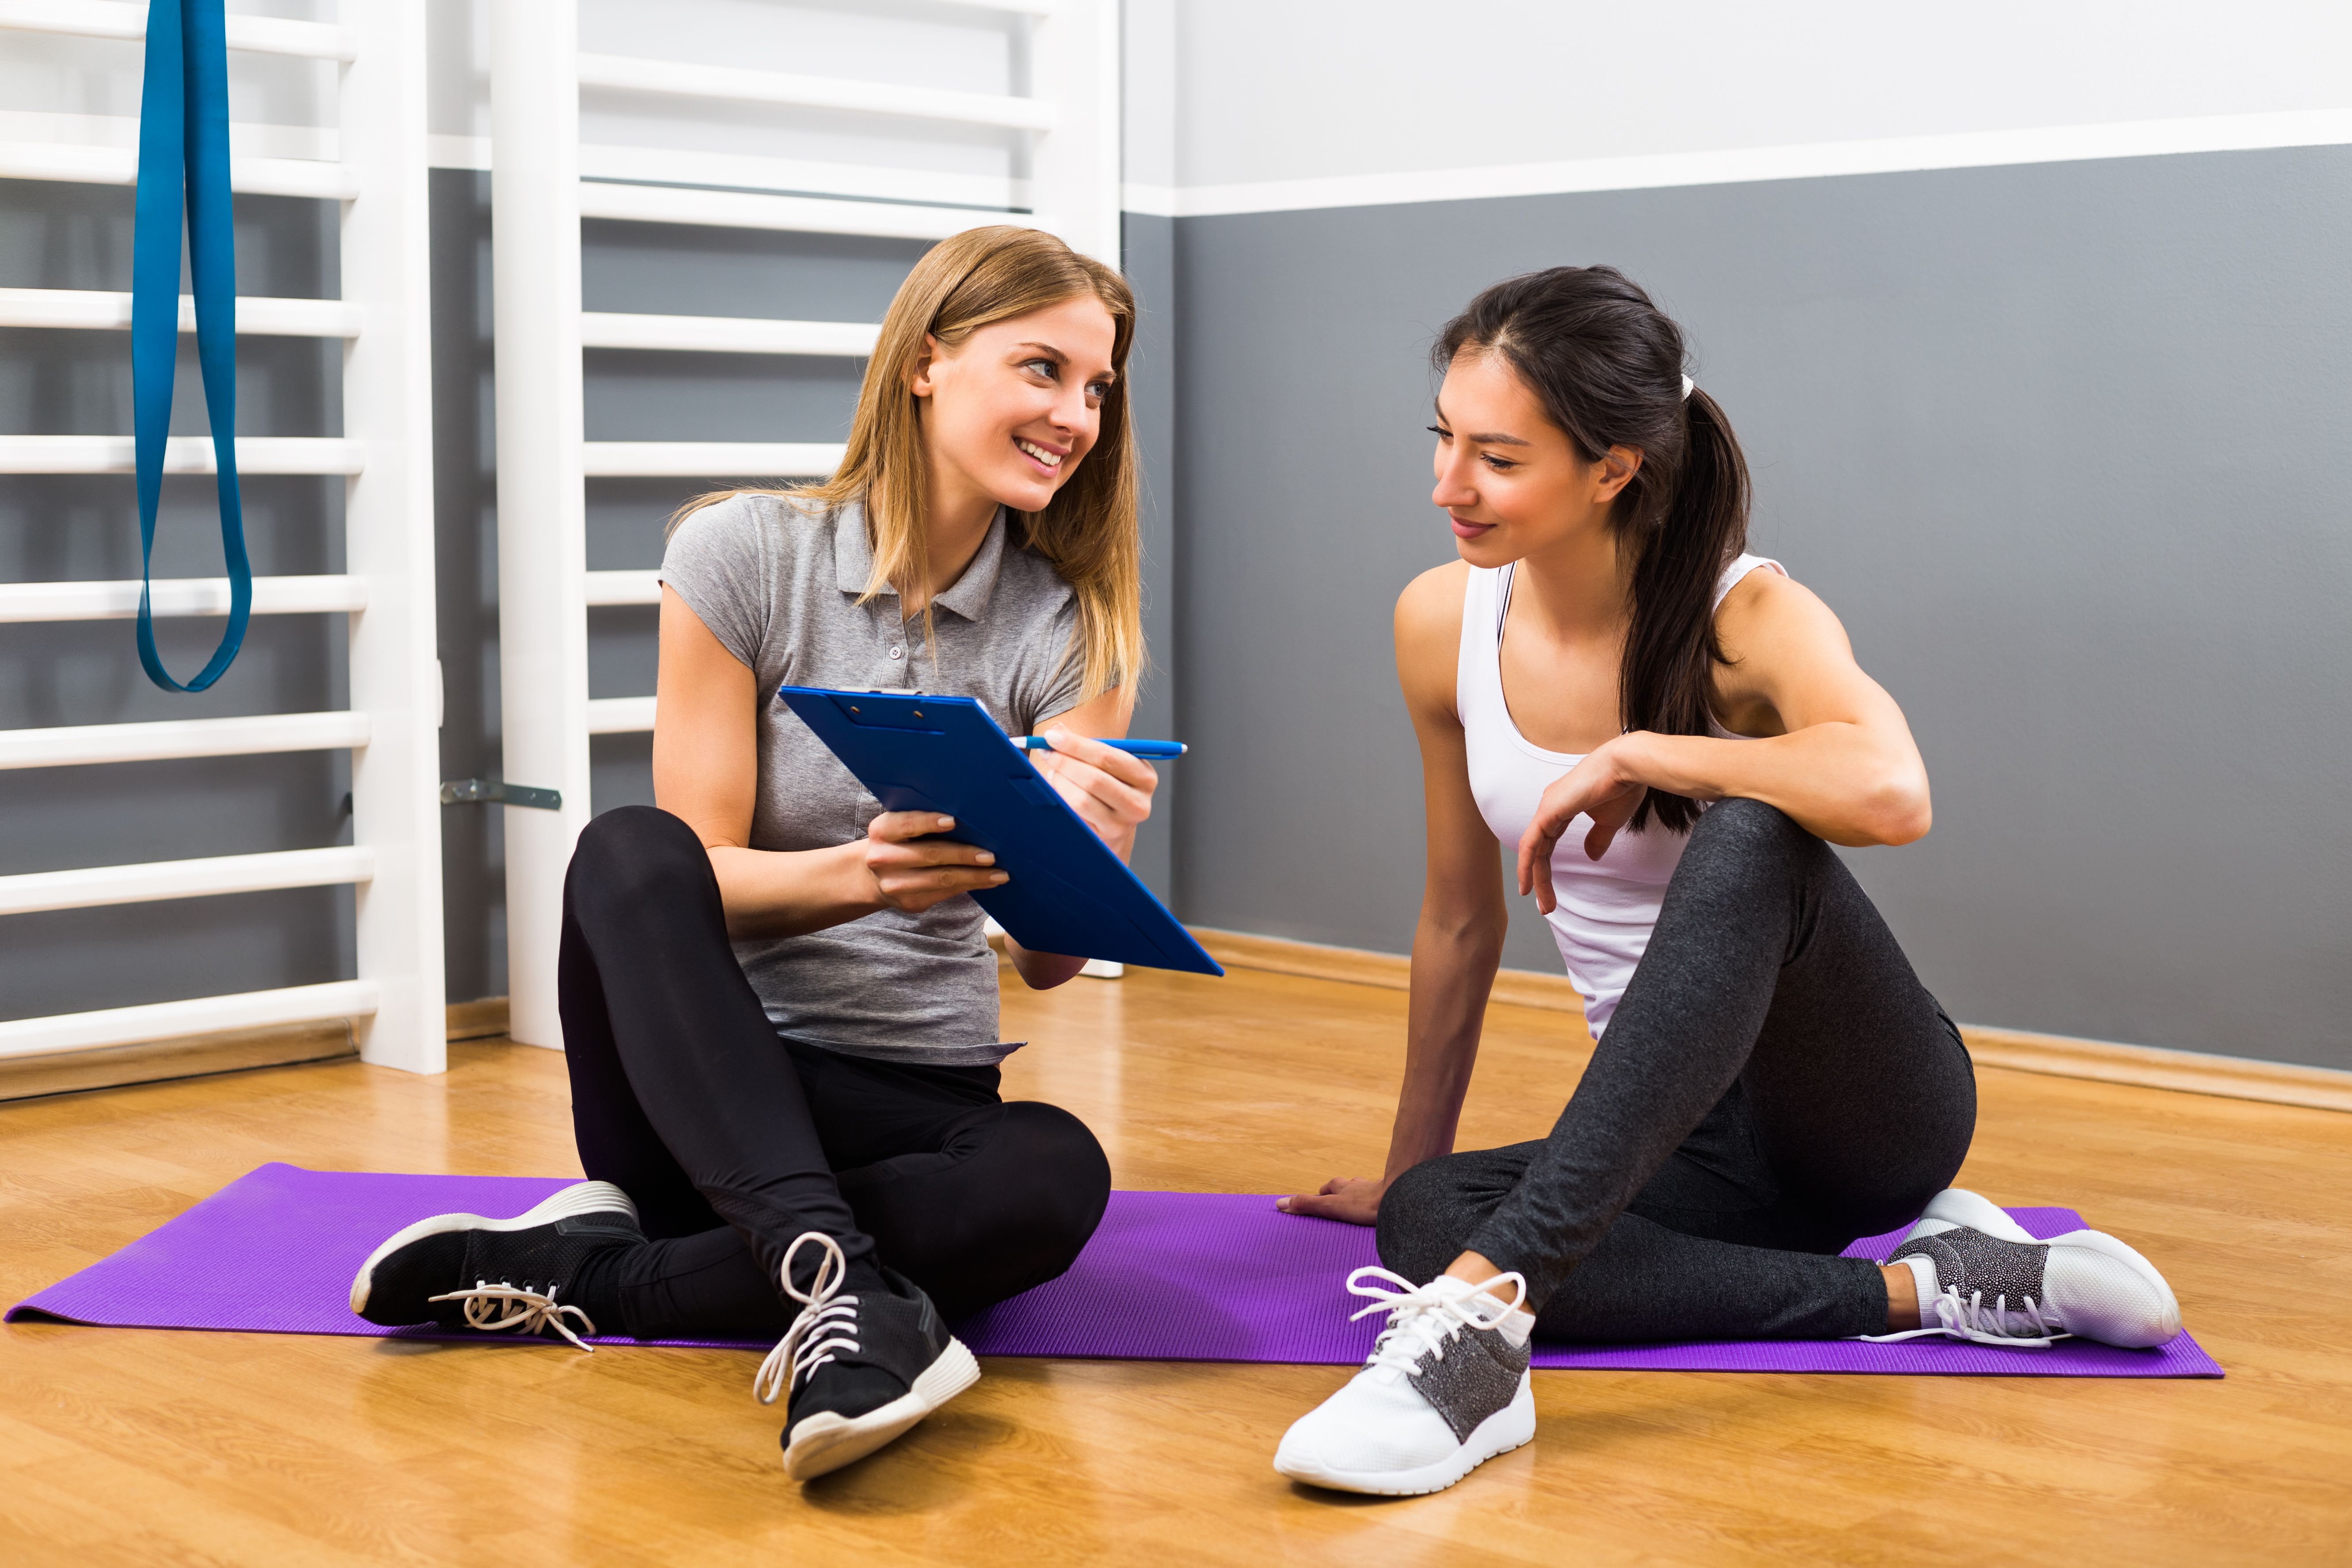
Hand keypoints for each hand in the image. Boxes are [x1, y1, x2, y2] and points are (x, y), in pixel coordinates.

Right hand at [862, 811, 1008, 914]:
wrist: (873, 876)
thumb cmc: (901, 841)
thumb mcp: (900, 827)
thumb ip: (923, 820)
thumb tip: (971, 819)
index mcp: (882, 831)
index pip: (906, 824)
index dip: (929, 822)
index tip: (953, 821)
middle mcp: (883, 858)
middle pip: (930, 855)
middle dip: (964, 855)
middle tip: (991, 855)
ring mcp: (895, 884)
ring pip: (941, 879)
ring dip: (974, 876)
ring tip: (999, 874)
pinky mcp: (910, 903)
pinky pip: (945, 893)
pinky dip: (969, 886)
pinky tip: (987, 881)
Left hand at [1026, 725, 1156, 861]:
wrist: (1115, 823)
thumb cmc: (1108, 785)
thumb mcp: (1107, 764)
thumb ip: (1085, 745)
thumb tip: (1055, 730)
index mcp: (1145, 776)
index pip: (1107, 757)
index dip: (1076, 745)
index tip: (1051, 736)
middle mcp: (1139, 803)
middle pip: (1095, 779)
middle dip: (1065, 762)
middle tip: (1046, 752)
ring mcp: (1123, 825)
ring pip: (1083, 799)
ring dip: (1061, 782)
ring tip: (1052, 772)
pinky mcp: (1105, 838)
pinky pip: (1076, 816)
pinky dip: (1061, 799)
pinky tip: (1056, 789)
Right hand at [1277, 1176, 1388, 1226]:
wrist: (1398, 1199)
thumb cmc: (1364, 1205)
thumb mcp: (1331, 1207)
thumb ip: (1308, 1205)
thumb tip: (1280, 1203)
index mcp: (1343, 1187)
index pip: (1328, 1188)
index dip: (1323, 1194)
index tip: (1320, 1199)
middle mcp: (1358, 1185)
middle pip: (1346, 1186)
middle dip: (1342, 1193)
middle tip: (1340, 1202)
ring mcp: (1375, 1188)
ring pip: (1365, 1190)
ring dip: (1361, 1196)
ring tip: (1362, 1206)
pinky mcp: (1390, 1195)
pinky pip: (1382, 1196)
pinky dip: (1380, 1201)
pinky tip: (1383, 1209)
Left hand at [1516, 735, 1650, 913]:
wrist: (1628, 766)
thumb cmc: (1623, 787)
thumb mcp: (1609, 821)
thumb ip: (1598, 839)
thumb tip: (1591, 856)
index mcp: (1562, 806)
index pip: (1548, 843)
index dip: (1546, 868)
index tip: (1548, 893)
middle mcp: (1550, 806)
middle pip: (1538, 849)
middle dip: (1540, 880)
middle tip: (1546, 906)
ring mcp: (1547, 807)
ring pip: (1533, 849)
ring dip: (1534, 878)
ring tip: (1542, 903)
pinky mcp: (1549, 810)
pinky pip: (1531, 843)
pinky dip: (1526, 864)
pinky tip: (1527, 883)